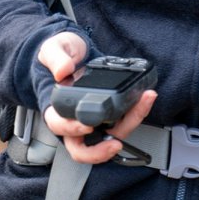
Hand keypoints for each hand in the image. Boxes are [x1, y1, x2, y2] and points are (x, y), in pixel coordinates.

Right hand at [38, 31, 156, 163]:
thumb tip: (63, 72)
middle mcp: (74, 120)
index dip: (72, 130)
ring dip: (128, 125)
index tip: (86, 126)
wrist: (78, 50)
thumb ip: (56, 58)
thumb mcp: (53, 48)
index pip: (59, 127)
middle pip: (84, 146)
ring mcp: (94, 119)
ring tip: (143, 104)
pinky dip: (136, 113)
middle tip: (114, 144)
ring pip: (109, 136)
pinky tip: (145, 98)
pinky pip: (123, 121)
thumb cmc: (62, 53)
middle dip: (100, 151)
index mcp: (56, 107)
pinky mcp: (111, 113)